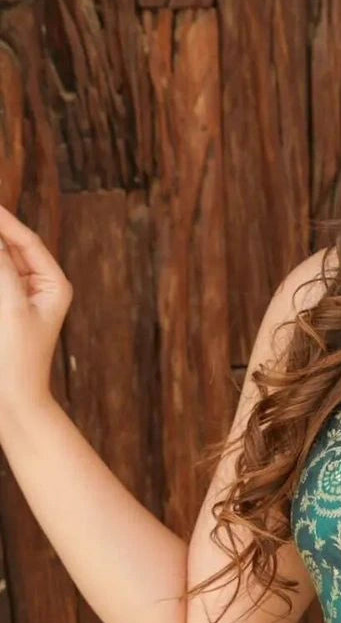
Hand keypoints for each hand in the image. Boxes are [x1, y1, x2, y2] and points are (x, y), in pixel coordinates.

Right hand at [0, 202, 72, 414]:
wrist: (12, 402)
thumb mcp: (9, 306)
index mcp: (54, 284)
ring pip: (0, 264)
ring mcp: (18, 299)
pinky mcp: (2, 311)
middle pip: (10, 249)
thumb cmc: (17, 358)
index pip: (26, 241)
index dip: (3, 220)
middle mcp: (39, 288)